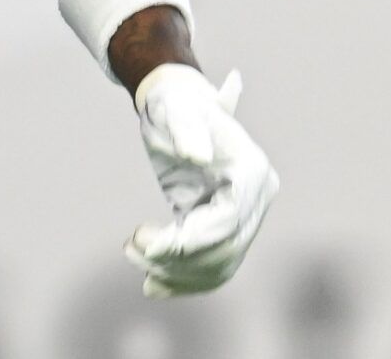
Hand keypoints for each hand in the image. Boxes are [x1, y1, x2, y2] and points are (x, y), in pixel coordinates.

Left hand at [126, 63, 278, 296]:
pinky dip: (185, 282)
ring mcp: (246, 214)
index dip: (191, 240)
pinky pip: (214, 268)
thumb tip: (197, 155)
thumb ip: (186, 128)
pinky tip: (153, 285)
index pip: (229, 220)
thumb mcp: (175, 109)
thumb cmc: (175, 104)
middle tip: (132, 248)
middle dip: (178, 260)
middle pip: (226, 248)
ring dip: (177, 274)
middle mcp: (258, 196)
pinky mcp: (227, 227)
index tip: (151, 247)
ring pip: (220, 265)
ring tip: (134, 255)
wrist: (177, 106)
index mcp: (252, 169)